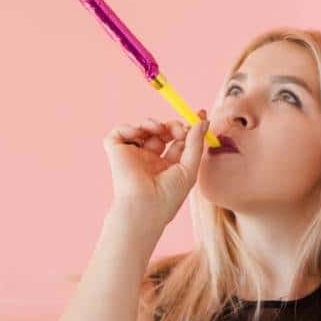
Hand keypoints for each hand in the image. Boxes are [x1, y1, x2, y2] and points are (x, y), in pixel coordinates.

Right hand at [103, 113, 208, 236]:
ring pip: (142, 128)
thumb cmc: (169, 194)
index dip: (187, 126)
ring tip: (160, 129)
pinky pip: (118, 132)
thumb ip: (196, 143)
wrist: (145, 207)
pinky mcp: (116, 152)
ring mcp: (133, 155)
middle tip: (179, 129)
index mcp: (167, 165)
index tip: (200, 113)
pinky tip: (140, 132)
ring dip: (153, 122)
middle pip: (162, 131)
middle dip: (173, 124)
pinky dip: (129, 127)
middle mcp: (150, 159)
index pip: (178, 140)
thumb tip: (204, 120)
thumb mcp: (189, 167)